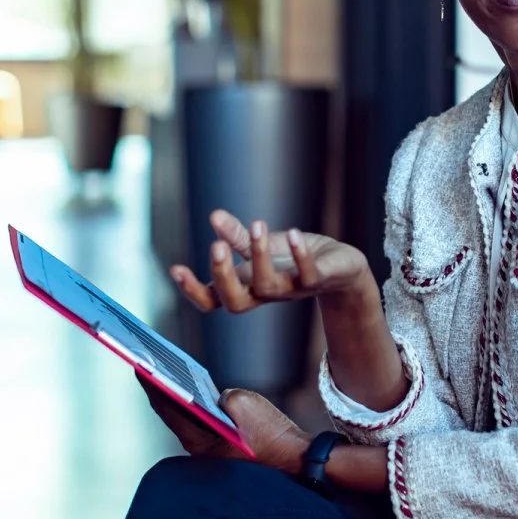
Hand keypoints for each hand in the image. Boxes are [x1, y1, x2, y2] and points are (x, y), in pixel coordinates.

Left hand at [138, 374, 311, 473]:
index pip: (166, 406)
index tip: (137, 364)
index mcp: (199, 441)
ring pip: (190, 420)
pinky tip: (202, 393)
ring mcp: (214, 451)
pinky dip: (201, 408)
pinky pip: (208, 425)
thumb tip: (220, 399)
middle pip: (174, 413)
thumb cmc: (273, 439)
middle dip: (163, 389)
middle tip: (151, 365)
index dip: (150, 383)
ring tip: (172, 375)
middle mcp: (201, 450)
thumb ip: (224, 395)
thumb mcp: (244, 403)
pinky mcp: (228, 450)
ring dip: (182, 398)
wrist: (300, 463)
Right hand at [170, 210, 374, 313]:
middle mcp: (266, 293)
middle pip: (235, 301)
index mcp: (247, 286)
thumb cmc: (296, 260)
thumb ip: (237, 236)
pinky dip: (301, 255)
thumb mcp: (263, 246)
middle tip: (215, 246)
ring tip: (257, 224)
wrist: (341, 269)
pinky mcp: (319, 281)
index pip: (212, 299)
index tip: (176, 268)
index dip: (193, 290)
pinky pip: (309, 275)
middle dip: (222, 275)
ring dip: (260, 255)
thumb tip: (214, 217)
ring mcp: (292, 290)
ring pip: (269, 287)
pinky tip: (295, 233)